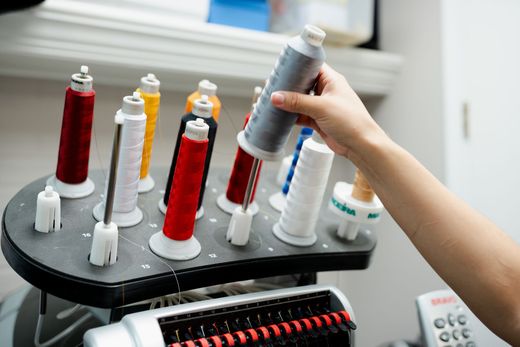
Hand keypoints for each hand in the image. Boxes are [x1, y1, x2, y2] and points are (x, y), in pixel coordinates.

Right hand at [271, 64, 386, 159]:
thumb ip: (297, 102)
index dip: (297, 65)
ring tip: (273, 101)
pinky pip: (301, 115)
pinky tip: (282, 116)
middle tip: (272, 85)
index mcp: (331, 80)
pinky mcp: (319, 120)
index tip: (282, 67)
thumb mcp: (321, 107)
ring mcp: (322, 106)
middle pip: (303, 84)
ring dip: (289, 102)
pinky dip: (292, 116)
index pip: (311, 66)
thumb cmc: (351, 121)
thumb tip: (276, 97)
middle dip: (289, 86)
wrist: (360, 145)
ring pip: (300, 101)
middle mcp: (326, 91)